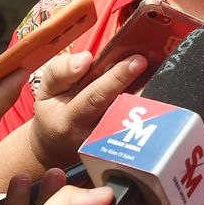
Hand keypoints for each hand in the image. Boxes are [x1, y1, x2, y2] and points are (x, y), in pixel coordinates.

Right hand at [26, 50, 146, 169]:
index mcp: (69, 121)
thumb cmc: (53, 112)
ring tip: (158, 73)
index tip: (137, 60)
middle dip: (142, 88)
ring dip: (148, 96)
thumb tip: (85, 59)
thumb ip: (61, 71)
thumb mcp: (46, 90)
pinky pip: (138, 124)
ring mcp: (109, 144)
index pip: (96, 98)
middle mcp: (92, 136)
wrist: (55, 145)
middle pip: (122, 111)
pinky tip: (155, 87)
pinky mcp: (121, 145)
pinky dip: (149, 105)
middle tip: (155, 66)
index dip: (117, 78)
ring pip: (135, 120)